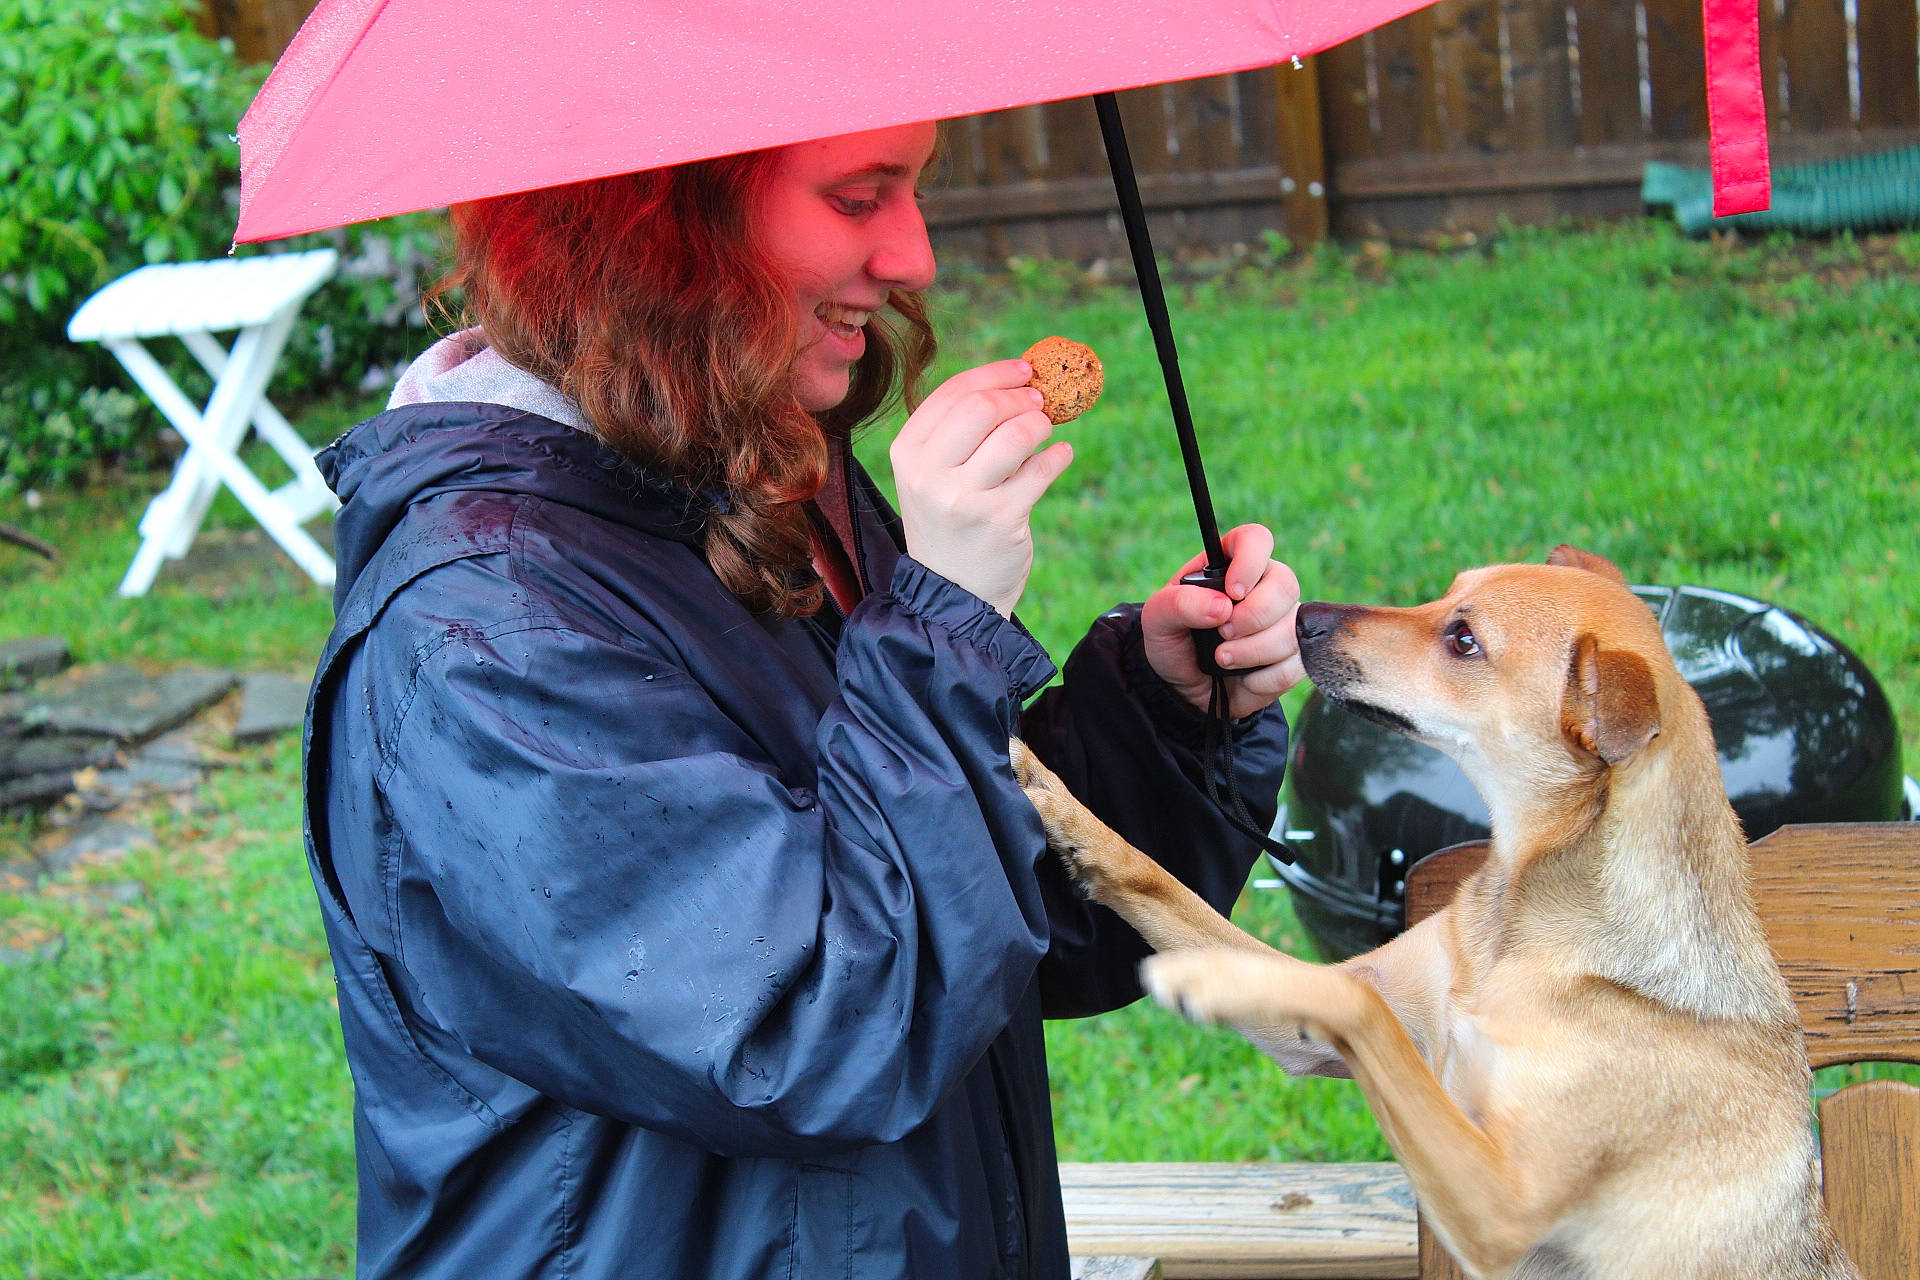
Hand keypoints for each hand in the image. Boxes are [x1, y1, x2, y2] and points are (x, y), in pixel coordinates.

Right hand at [891, 359, 1072, 616]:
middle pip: (984, 408)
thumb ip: (960, 432)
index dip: (996, 374)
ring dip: (1041, 425)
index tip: (1024, 371)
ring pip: (1016, 435)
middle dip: (1021, 398)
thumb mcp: (932, 476)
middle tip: (1040, 402)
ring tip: (1046, 432)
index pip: (954, 392)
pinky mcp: (1000, 520)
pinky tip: (1060, 456)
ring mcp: (964, 499)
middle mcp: (929, 474)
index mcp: (908, 453)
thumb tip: (1016, 381)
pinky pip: (1041, 470)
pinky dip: (1058, 456)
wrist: (953, 593)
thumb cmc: (950, 523)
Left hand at [1141, 524, 1302, 717]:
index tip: (1232, 592)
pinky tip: (1244, 678)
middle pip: (1286, 585)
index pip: (1256, 539)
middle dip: (1252, 616)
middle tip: (1222, 633)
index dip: (1250, 561)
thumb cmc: (1173, 641)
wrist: (1183, 688)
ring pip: (1293, 629)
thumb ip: (1180, 604)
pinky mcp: (1293, 657)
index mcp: (1232, 564)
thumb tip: (1221, 606)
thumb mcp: (1157, 618)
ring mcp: (1284, 621)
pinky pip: (1296, 665)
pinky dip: (1264, 678)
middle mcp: (1265, 586)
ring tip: (1223, 659)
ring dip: (1254, 651)